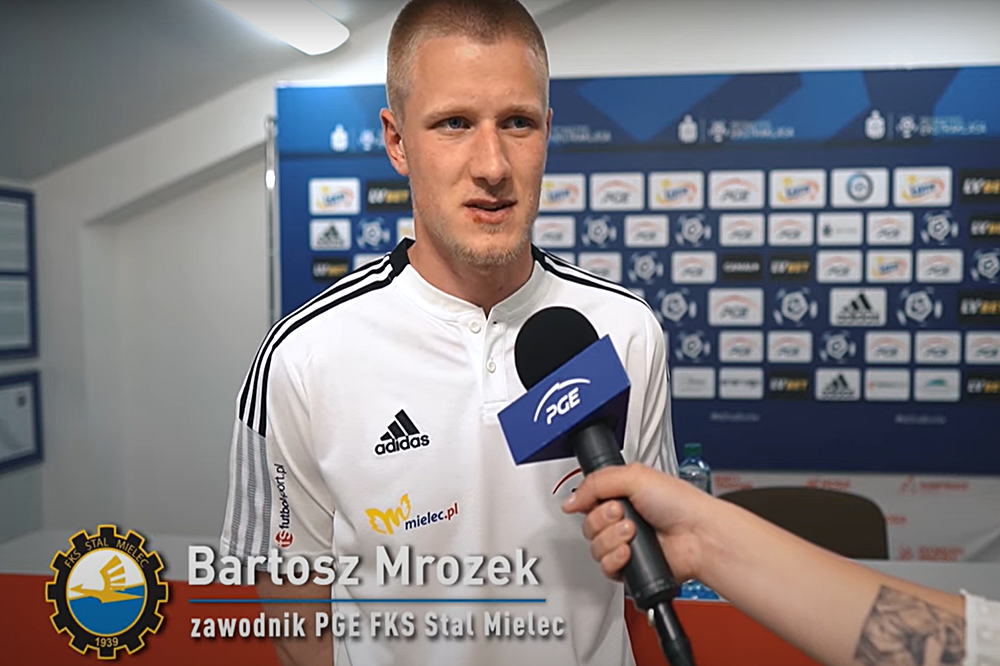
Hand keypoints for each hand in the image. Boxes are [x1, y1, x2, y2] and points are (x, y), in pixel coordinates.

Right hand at [561, 463, 713, 582]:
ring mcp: (626, 544)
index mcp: (622, 495)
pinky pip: (605, 568)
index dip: (588, 502)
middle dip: (602, 519)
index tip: (598, 500)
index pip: (587, 501)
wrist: (698, 535)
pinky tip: (629, 551)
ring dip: (611, 538)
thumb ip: (595, 483)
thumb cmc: (679, 504)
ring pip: (595, 547)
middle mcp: (622, 520)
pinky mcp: (629, 567)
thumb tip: (570, 501)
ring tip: (632, 532)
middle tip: (622, 513)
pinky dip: (615, 559)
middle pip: (588, 525)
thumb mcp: (634, 475)